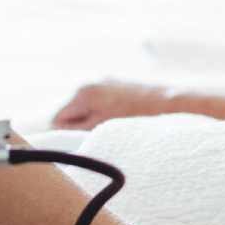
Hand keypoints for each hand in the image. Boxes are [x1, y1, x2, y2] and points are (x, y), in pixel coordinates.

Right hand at [50, 80, 175, 128]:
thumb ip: (74, 130)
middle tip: (97, 137)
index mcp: (83, 93)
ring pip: (86, 107)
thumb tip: (55, 133)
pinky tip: (120, 118)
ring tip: (111, 128)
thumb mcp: (100, 129)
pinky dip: (104, 111)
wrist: (169, 104)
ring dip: (92, 119)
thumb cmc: (135, 118)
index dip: (64, 134)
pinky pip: (100, 101)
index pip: (57, 118)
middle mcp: (90, 82)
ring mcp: (104, 81)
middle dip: (79, 125)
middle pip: (70, 111)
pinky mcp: (117, 83)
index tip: (77, 144)